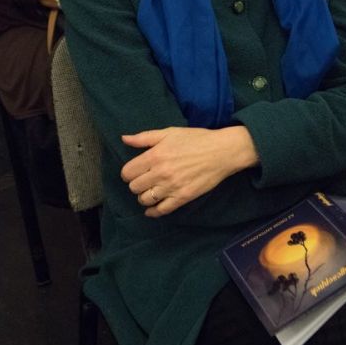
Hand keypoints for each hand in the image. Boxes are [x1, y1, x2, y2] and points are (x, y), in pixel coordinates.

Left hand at [120, 125, 258, 216]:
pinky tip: (152, 209)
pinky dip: (153, 212)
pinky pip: (161, 210)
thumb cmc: (196, 139)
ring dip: (144, 197)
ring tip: (150, 191)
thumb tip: (124, 138)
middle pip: (134, 187)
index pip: (128, 172)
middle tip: (143, 181)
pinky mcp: (183, 197)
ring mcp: (172, 187)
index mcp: (155, 155)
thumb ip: (144, 137)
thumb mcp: (169, 132)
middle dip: (135, 184)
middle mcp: (161, 173)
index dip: (127, 173)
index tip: (133, 172)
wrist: (221, 151)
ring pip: (145, 200)